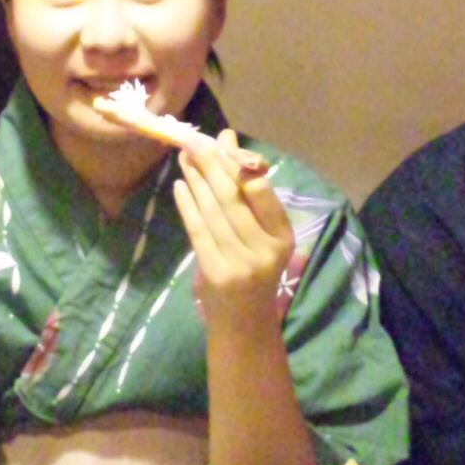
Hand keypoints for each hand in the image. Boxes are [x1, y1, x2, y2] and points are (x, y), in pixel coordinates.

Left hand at [172, 129, 295, 326]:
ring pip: (213, 210)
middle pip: (233, 196)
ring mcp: (241, 263)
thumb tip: (228, 143)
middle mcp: (266, 250)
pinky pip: (198, 230)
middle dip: (211, 164)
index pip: (262, 191)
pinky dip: (187, 204)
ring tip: (184, 158)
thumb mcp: (264, 238)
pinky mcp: (216, 273)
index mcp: (284, 237)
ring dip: (196, 179)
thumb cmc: (254, 272)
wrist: (244, 324)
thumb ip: (250, 197)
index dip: (239, 162)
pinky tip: (180, 185)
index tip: (223, 141)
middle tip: (193, 140)